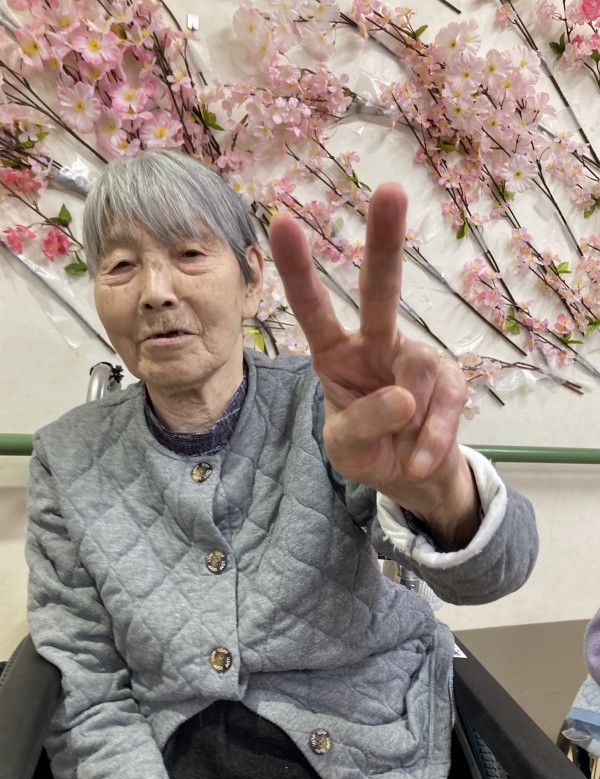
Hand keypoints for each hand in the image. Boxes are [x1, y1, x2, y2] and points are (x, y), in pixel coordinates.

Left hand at [268, 184, 478, 549]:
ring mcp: (414, 357)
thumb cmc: (368, 450)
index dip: (298, 269)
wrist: (413, 477)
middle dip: (384, 242)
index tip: (280, 221)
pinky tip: (422, 458)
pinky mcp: (449, 379)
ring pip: (419, 363)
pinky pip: (448, 398)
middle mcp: (374, 343)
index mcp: (335, 354)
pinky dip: (435, 435)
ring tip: (408, 455)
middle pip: (380, 290)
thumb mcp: (346, 449)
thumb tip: (404, 397)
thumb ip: (361, 425)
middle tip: (390, 191)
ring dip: (414, 418)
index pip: (313, 309)